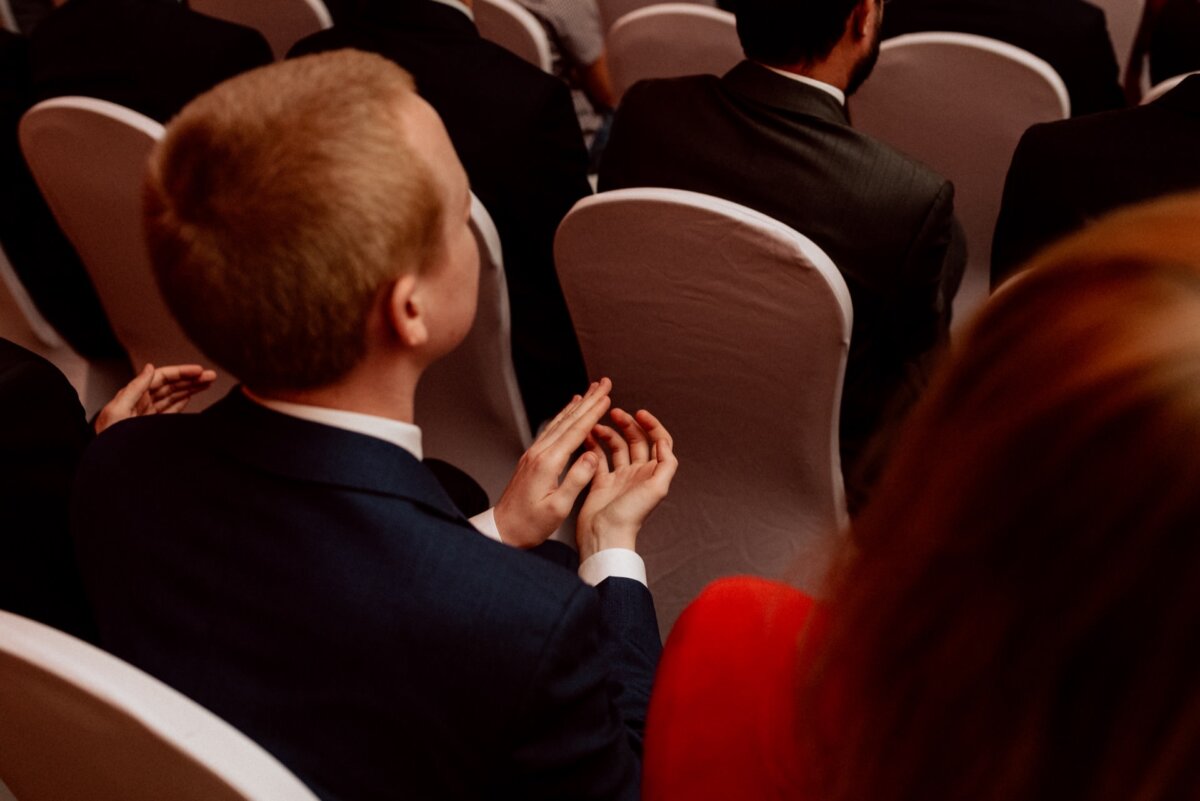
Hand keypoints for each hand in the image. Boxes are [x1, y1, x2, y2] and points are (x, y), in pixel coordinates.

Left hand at [94, 363, 217, 433]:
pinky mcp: (152, 428)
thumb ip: (133, 389)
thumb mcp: (117, 411)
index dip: (181, 373)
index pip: (160, 378)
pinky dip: (181, 403)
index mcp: (132, 397)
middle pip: (169, 386)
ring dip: (190, 389)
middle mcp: (140, 404)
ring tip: (207, 384)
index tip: (199, 371)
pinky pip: (170, 411)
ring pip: (172, 397)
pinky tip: (190, 398)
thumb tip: (149, 368)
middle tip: (210, 376)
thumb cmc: (109, 443)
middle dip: (191, 379)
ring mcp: (147, 416)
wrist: (111, 469)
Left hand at [493, 378, 612, 546]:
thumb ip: (576, 480)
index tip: (607, 396)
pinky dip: (563, 417)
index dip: (593, 413)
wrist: (502, 530)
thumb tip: (592, 456)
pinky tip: (568, 412)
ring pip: (558, 422)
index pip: (576, 432)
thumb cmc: (530, 524)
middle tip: (603, 382)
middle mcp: (539, 453)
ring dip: (576, 405)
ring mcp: (533, 454)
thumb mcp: (558, 508)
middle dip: (588, 400)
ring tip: (589, 391)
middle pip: (568, 420)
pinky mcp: (531, 459)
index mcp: (548, 463)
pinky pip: (551, 431)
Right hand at [577, 408, 676, 561]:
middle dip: (627, 424)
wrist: (605, 535)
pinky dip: (593, 446)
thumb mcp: (657, 488)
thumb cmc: (630, 516)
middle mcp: (637, 473)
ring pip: (616, 447)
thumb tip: (664, 442)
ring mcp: (619, 478)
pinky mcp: (601, 483)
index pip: (657, 441)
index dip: (651, 425)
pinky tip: (587, 438)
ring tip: (595, 426)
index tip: (639, 412)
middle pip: (636, 441)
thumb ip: (666, 464)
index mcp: (652, 473)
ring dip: (608, 433)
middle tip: (613, 412)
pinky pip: (599, 459)